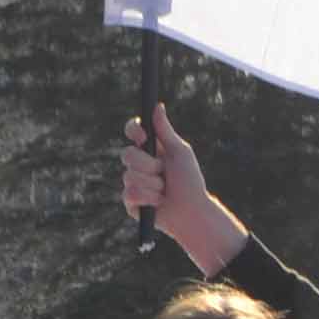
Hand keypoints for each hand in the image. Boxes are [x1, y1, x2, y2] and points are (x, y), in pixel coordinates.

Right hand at [121, 105, 247, 277]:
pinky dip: (148, 198)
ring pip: (129, 176)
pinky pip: (129, 194)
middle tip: (163, 171)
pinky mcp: (131, 202)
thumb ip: (165, 131)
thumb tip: (157, 106)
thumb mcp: (180, 153)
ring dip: (152, 184)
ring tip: (164, 191)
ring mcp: (133, 183)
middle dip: (148, 164)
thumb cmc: (190, 181)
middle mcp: (139, 164)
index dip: (134, 131)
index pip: (132, 131)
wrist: (192, 212)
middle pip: (126, 154)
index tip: (144, 137)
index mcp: (150, 149)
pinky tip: (158, 203)